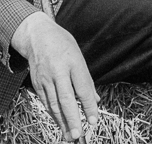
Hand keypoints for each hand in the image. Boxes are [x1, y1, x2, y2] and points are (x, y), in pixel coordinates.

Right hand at [11, 12, 98, 141]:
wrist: (38, 35)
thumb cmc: (62, 44)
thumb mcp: (78, 56)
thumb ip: (86, 79)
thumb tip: (95, 100)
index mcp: (73, 61)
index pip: (83, 88)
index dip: (88, 106)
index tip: (93, 120)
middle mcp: (58, 71)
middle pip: (66, 98)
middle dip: (73, 118)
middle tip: (79, 134)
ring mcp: (45, 78)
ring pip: (53, 104)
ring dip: (62, 122)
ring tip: (70, 135)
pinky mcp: (37, 83)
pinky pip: (46, 102)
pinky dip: (53, 114)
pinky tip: (60, 123)